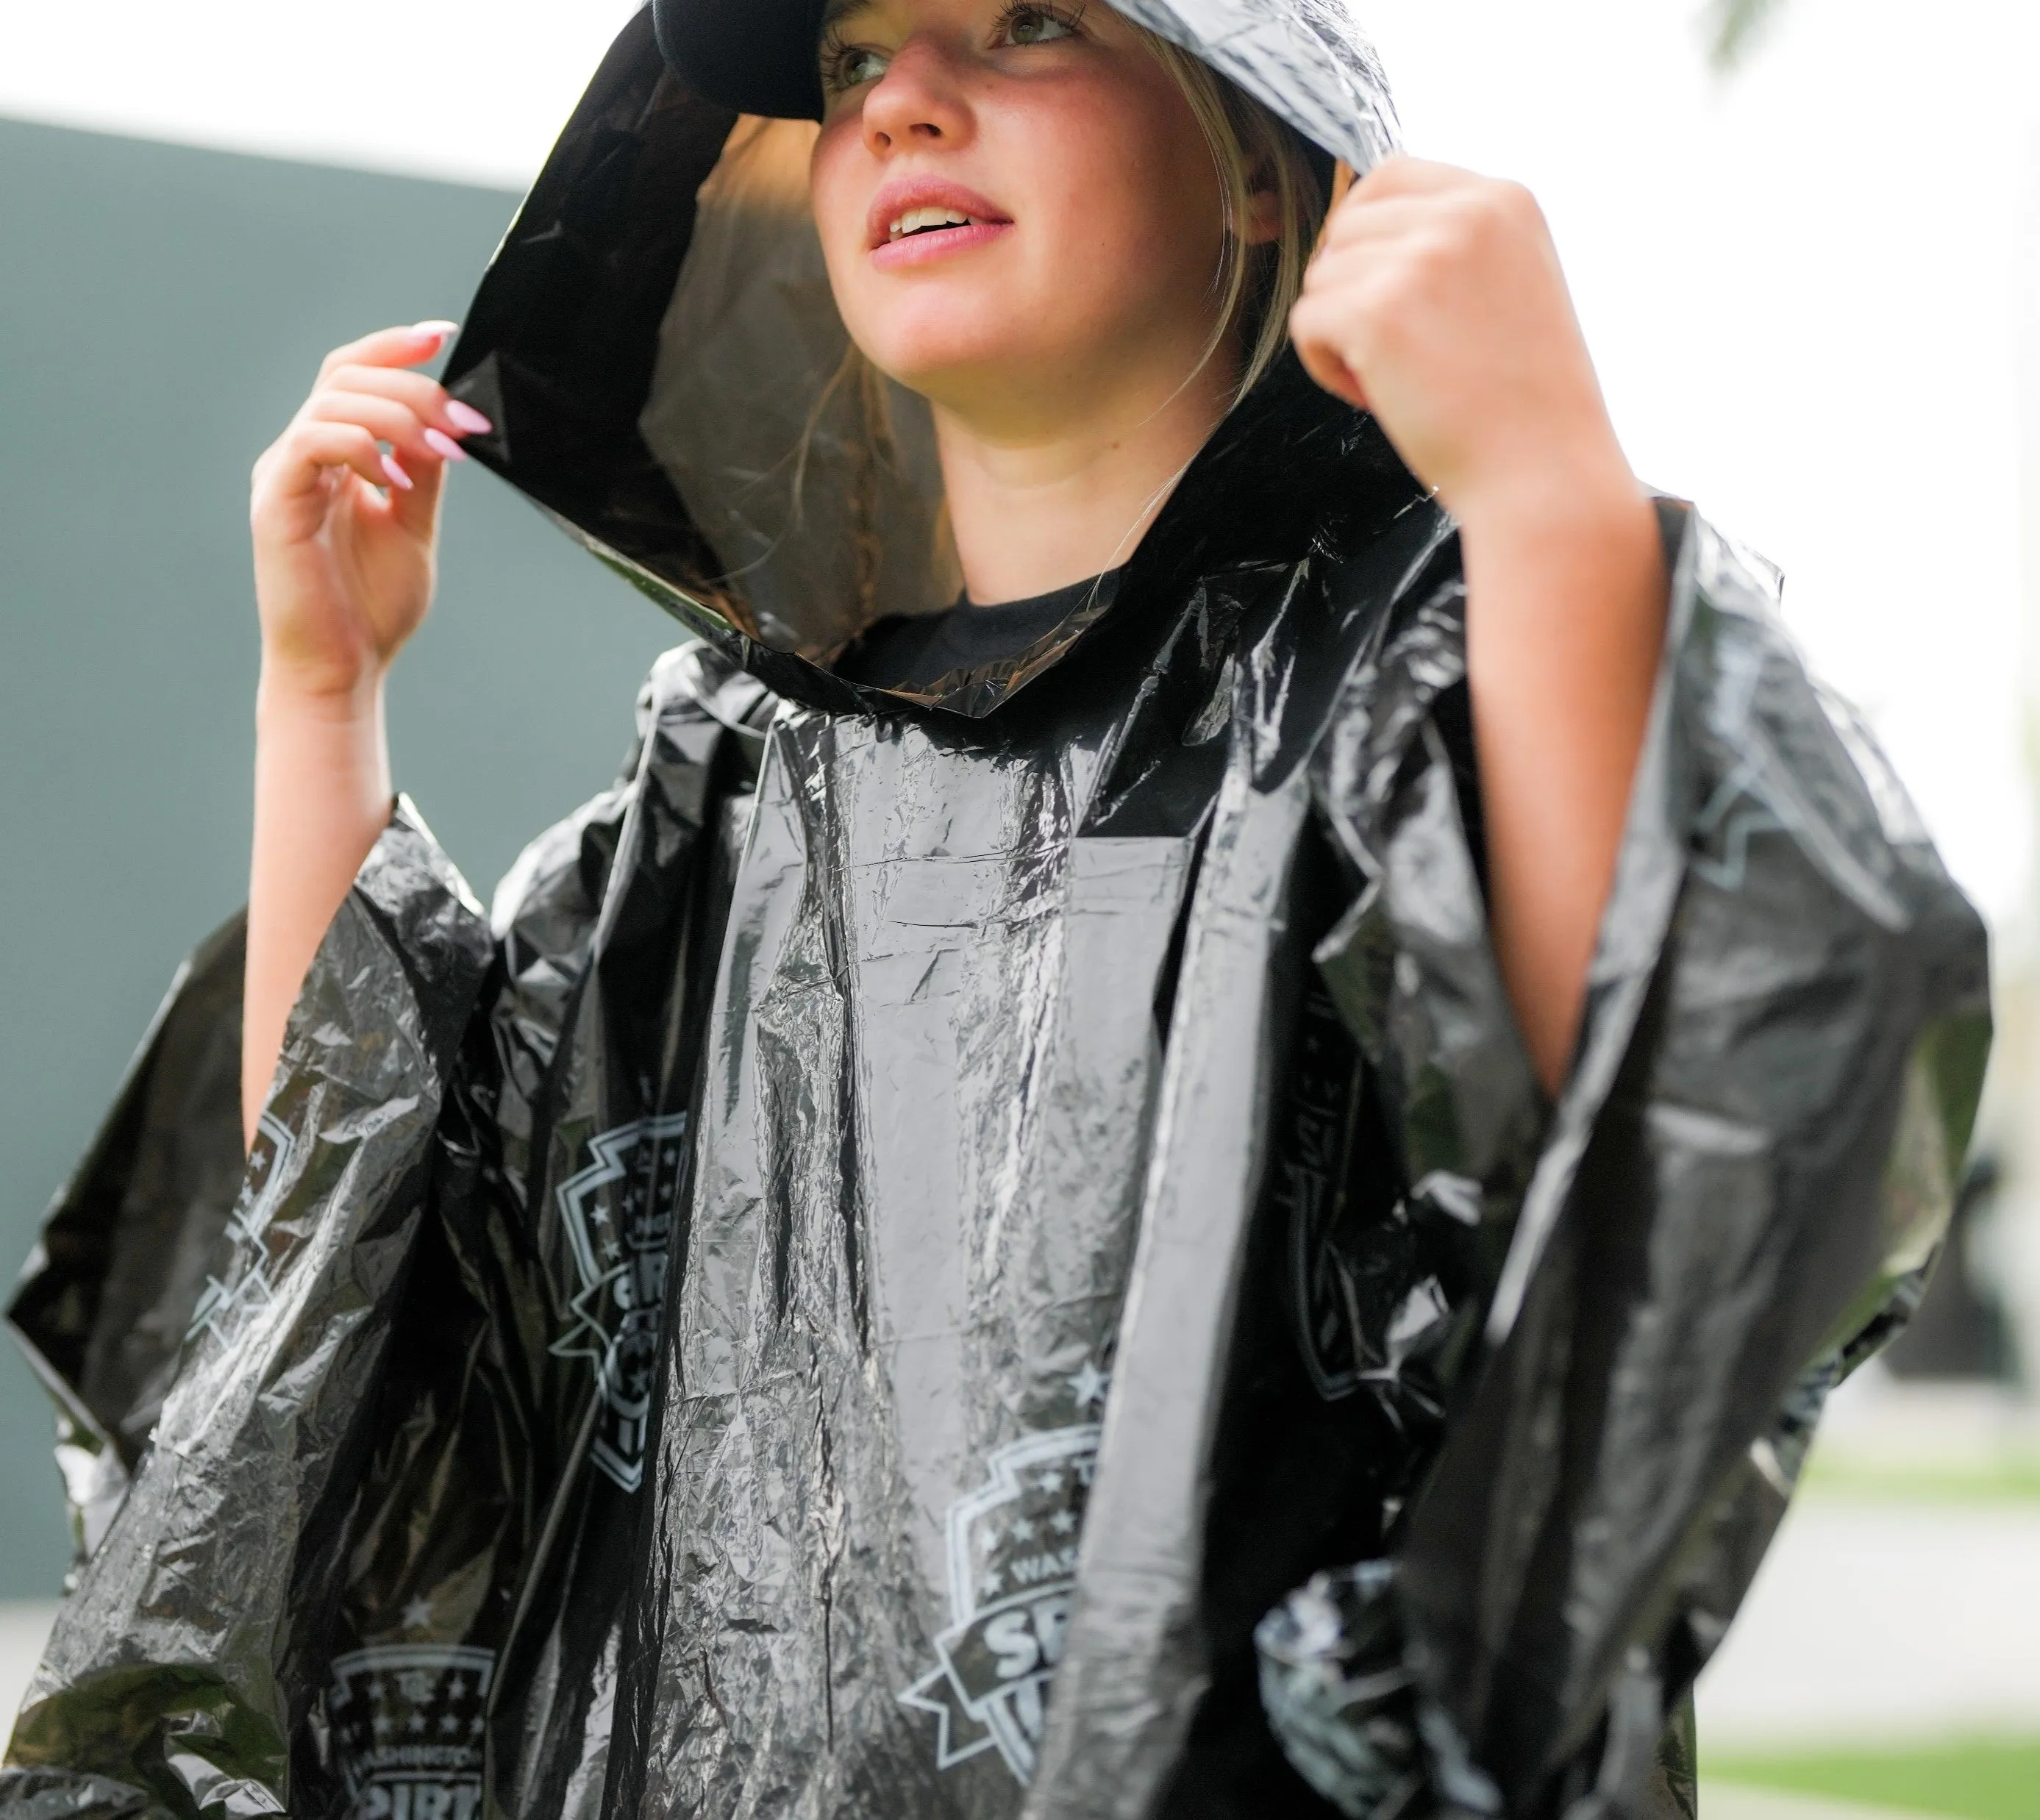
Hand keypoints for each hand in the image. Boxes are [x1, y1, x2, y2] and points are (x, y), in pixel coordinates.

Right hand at [249, 322, 491, 704]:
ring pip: (332, 402)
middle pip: (346, 377)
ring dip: (398, 416)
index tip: (443, 336)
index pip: (352, 376)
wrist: (344, 669)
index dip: (393, 347)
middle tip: (465, 424)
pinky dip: (360, 447)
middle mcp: (300, 456)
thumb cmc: (371, 608)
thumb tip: (443, 421)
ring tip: (441, 453)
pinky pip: (312, 443)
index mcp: (331, 456)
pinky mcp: (276, 504)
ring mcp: (284, 476)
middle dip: (415, 389)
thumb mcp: (414, 525)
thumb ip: (423, 471)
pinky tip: (394, 480)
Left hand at [1288, 157, 1638, 532]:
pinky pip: (1307, 321)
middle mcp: (1463, 213)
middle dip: (1355, 290)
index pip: (1391, 175)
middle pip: (1347, 226)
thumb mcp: (1513, 282)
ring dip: (1343, 333)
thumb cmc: (1524, 402)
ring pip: (1323, 276)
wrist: (1543, 474)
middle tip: (1402, 351)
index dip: (1368, 235)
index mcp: (1503, 198)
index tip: (1386, 292)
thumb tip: (1360, 224)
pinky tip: (1379, 395)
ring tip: (1400, 379)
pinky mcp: (1376, 312)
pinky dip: (1327, 366)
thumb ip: (1455, 242)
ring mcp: (1418, 259)